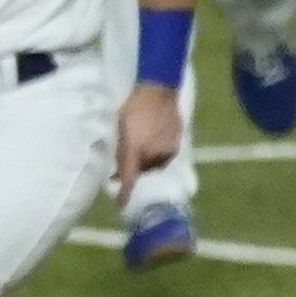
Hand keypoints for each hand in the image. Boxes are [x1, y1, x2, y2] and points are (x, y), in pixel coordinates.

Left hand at [115, 77, 184, 195]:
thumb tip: (117, 174)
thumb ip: (120, 154)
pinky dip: (158, 152)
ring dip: (148, 159)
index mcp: (136, 150)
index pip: (129, 177)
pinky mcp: (178, 143)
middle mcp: (154, 153)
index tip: (120, 204)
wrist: (158, 91)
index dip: (124, 193)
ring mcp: (168, 148)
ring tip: (143, 143)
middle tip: (130, 155)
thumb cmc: (132, 109)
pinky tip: (154, 138)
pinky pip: (165, 155)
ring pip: (155, 164)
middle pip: (143, 170)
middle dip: (136, 166)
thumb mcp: (119, 131)